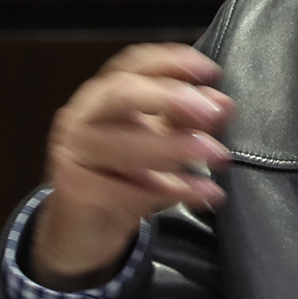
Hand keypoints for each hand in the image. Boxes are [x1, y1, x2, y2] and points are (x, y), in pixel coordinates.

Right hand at [29, 43, 232, 286]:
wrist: (83, 236)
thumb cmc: (121, 180)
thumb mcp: (157, 144)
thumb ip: (186, 121)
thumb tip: (223, 104)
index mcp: (103, 96)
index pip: (133, 64)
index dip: (171, 62)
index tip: (209, 71)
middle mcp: (83, 117)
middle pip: (122, 94)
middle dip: (170, 99)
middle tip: (211, 113)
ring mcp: (75, 154)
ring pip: (124, 144)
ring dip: (176, 147)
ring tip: (216, 155)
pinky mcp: (77, 192)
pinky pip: (130, 189)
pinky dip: (174, 190)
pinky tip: (204, 192)